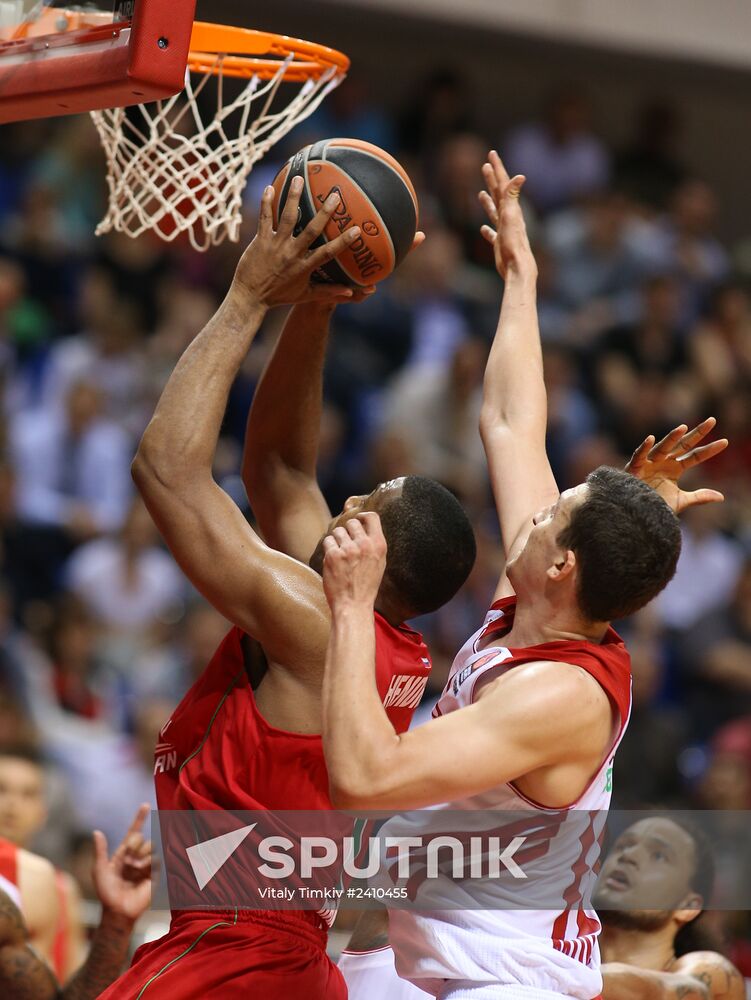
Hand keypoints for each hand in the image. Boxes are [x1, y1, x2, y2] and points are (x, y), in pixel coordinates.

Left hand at [92, 804, 152, 923]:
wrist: (119, 911)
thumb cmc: (106, 893)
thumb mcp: (99, 870)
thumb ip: (100, 851)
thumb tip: (96, 832)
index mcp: (123, 854)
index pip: (133, 833)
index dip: (139, 818)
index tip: (145, 804)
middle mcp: (136, 857)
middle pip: (142, 839)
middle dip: (135, 845)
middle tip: (129, 860)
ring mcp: (146, 865)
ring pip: (151, 847)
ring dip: (142, 856)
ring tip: (135, 870)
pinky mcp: (156, 873)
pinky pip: (157, 859)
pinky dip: (150, 863)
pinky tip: (143, 873)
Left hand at [234, 178, 363, 307]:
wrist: (250, 297)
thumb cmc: (279, 296)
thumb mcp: (305, 295)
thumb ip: (328, 291)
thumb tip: (351, 291)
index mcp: (304, 266)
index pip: (328, 253)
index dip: (343, 242)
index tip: (357, 229)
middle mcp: (291, 253)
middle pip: (311, 230)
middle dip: (324, 212)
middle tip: (335, 195)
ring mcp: (275, 245)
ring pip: (286, 217)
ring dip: (293, 197)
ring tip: (299, 178)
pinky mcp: (260, 240)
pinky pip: (264, 218)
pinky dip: (266, 202)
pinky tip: (270, 186)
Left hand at [322, 513, 386, 610]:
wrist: (353, 604)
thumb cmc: (366, 585)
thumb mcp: (379, 563)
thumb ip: (373, 544)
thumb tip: (364, 526)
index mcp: (379, 545)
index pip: (372, 517)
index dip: (363, 516)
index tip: (358, 520)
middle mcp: (365, 544)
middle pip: (352, 522)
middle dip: (348, 531)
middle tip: (347, 544)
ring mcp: (348, 549)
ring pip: (338, 531)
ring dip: (337, 540)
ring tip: (340, 554)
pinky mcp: (333, 555)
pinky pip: (328, 541)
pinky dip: (329, 549)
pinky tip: (333, 560)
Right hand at [478, 150, 535, 279]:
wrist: (517, 268)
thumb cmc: (514, 243)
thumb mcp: (511, 217)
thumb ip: (512, 196)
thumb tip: (520, 176)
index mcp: (511, 208)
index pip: (502, 184)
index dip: (497, 169)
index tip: (491, 155)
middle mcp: (509, 217)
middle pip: (498, 194)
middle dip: (492, 179)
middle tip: (485, 165)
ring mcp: (505, 231)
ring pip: (494, 212)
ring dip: (488, 201)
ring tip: (481, 193)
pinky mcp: (501, 244)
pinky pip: (493, 234)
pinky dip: (488, 229)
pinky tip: (483, 229)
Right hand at [626, 417, 727, 513]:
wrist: (635, 514)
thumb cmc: (655, 505)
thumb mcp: (680, 501)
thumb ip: (699, 497)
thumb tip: (721, 497)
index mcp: (675, 468)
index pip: (696, 456)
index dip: (710, 450)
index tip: (725, 442)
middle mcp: (664, 461)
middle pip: (683, 445)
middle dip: (697, 433)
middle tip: (712, 421)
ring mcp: (649, 463)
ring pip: (663, 447)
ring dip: (672, 438)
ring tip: (683, 428)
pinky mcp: (634, 468)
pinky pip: (639, 456)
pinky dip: (644, 448)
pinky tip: (651, 438)